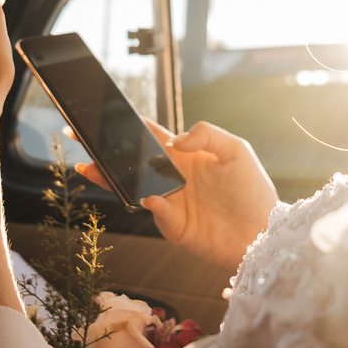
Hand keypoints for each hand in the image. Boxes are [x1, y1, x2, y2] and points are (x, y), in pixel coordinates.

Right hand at [77, 121, 277, 269]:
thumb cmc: (253, 189)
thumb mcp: (235, 149)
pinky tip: (150, 198)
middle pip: (133, 163)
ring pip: (133, 189)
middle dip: (107, 153)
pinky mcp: (174, 227)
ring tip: (91, 169)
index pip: (151, 136)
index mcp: (186, 156)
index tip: (107, 116)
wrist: (264, 231)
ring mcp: (171, 203)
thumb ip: (206, 134)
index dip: (129, 126)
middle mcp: (173, 178)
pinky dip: (152, 206)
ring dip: (111, 179)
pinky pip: (157, 214)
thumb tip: (174, 140)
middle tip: (82, 141)